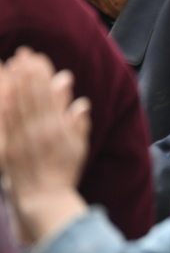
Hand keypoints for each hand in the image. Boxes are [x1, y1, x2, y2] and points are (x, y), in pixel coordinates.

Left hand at [0, 48, 89, 242]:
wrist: (44, 199)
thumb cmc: (64, 172)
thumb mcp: (78, 147)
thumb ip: (78, 123)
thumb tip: (80, 102)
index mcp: (59, 129)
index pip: (49, 95)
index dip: (42, 75)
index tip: (37, 57)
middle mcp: (41, 132)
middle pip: (32, 96)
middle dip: (26, 72)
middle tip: (21, 52)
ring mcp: (23, 141)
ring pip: (17, 105)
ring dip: (13, 83)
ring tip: (9, 64)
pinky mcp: (9, 150)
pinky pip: (5, 124)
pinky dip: (4, 106)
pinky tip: (2, 93)